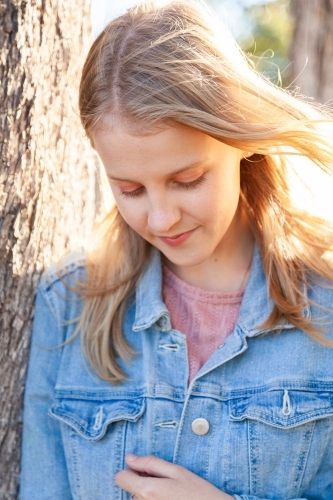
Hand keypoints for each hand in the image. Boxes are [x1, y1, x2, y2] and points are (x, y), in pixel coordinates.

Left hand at [115, 454, 234, 499]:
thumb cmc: (197, 492)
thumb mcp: (177, 471)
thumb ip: (150, 463)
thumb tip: (129, 458)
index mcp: (147, 490)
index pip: (120, 478)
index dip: (130, 471)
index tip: (143, 471)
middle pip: (130, 490)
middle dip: (143, 483)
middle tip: (166, 484)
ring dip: (149, 495)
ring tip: (171, 495)